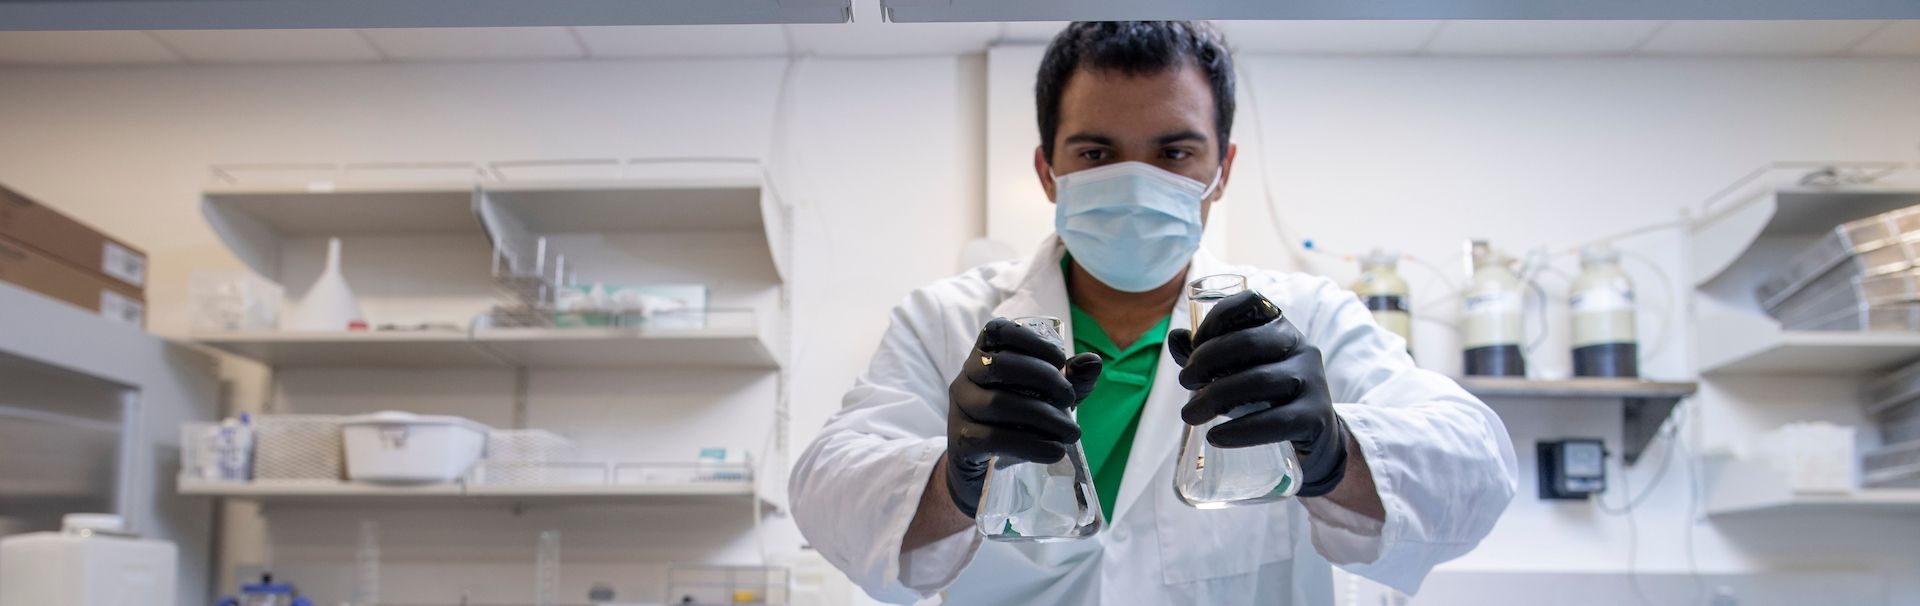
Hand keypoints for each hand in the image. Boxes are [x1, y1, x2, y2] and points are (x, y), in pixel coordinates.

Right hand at [945, 318, 1103, 517]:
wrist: (983, 469)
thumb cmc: (1018, 422)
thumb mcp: (1048, 396)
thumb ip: (1070, 378)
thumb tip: (1093, 361)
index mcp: (985, 356)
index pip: (997, 331)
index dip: (1030, 340)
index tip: (1060, 360)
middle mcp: (966, 377)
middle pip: (999, 365)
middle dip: (1042, 378)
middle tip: (1069, 399)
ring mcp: (960, 408)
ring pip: (998, 403)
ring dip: (1044, 416)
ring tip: (1071, 432)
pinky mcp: (960, 440)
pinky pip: (993, 438)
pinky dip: (1030, 445)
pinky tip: (1054, 451)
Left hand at [1168, 291, 1348, 496]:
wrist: (1315, 436)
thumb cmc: (1267, 397)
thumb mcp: (1238, 371)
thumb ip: (1206, 355)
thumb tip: (1176, 337)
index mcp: (1280, 329)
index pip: (1252, 302)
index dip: (1218, 317)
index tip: (1193, 344)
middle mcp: (1301, 348)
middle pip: (1249, 342)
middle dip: (1207, 360)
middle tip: (1184, 381)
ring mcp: (1313, 381)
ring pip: (1260, 380)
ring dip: (1215, 396)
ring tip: (1190, 414)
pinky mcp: (1315, 417)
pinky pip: (1276, 421)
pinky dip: (1240, 431)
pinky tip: (1215, 437)